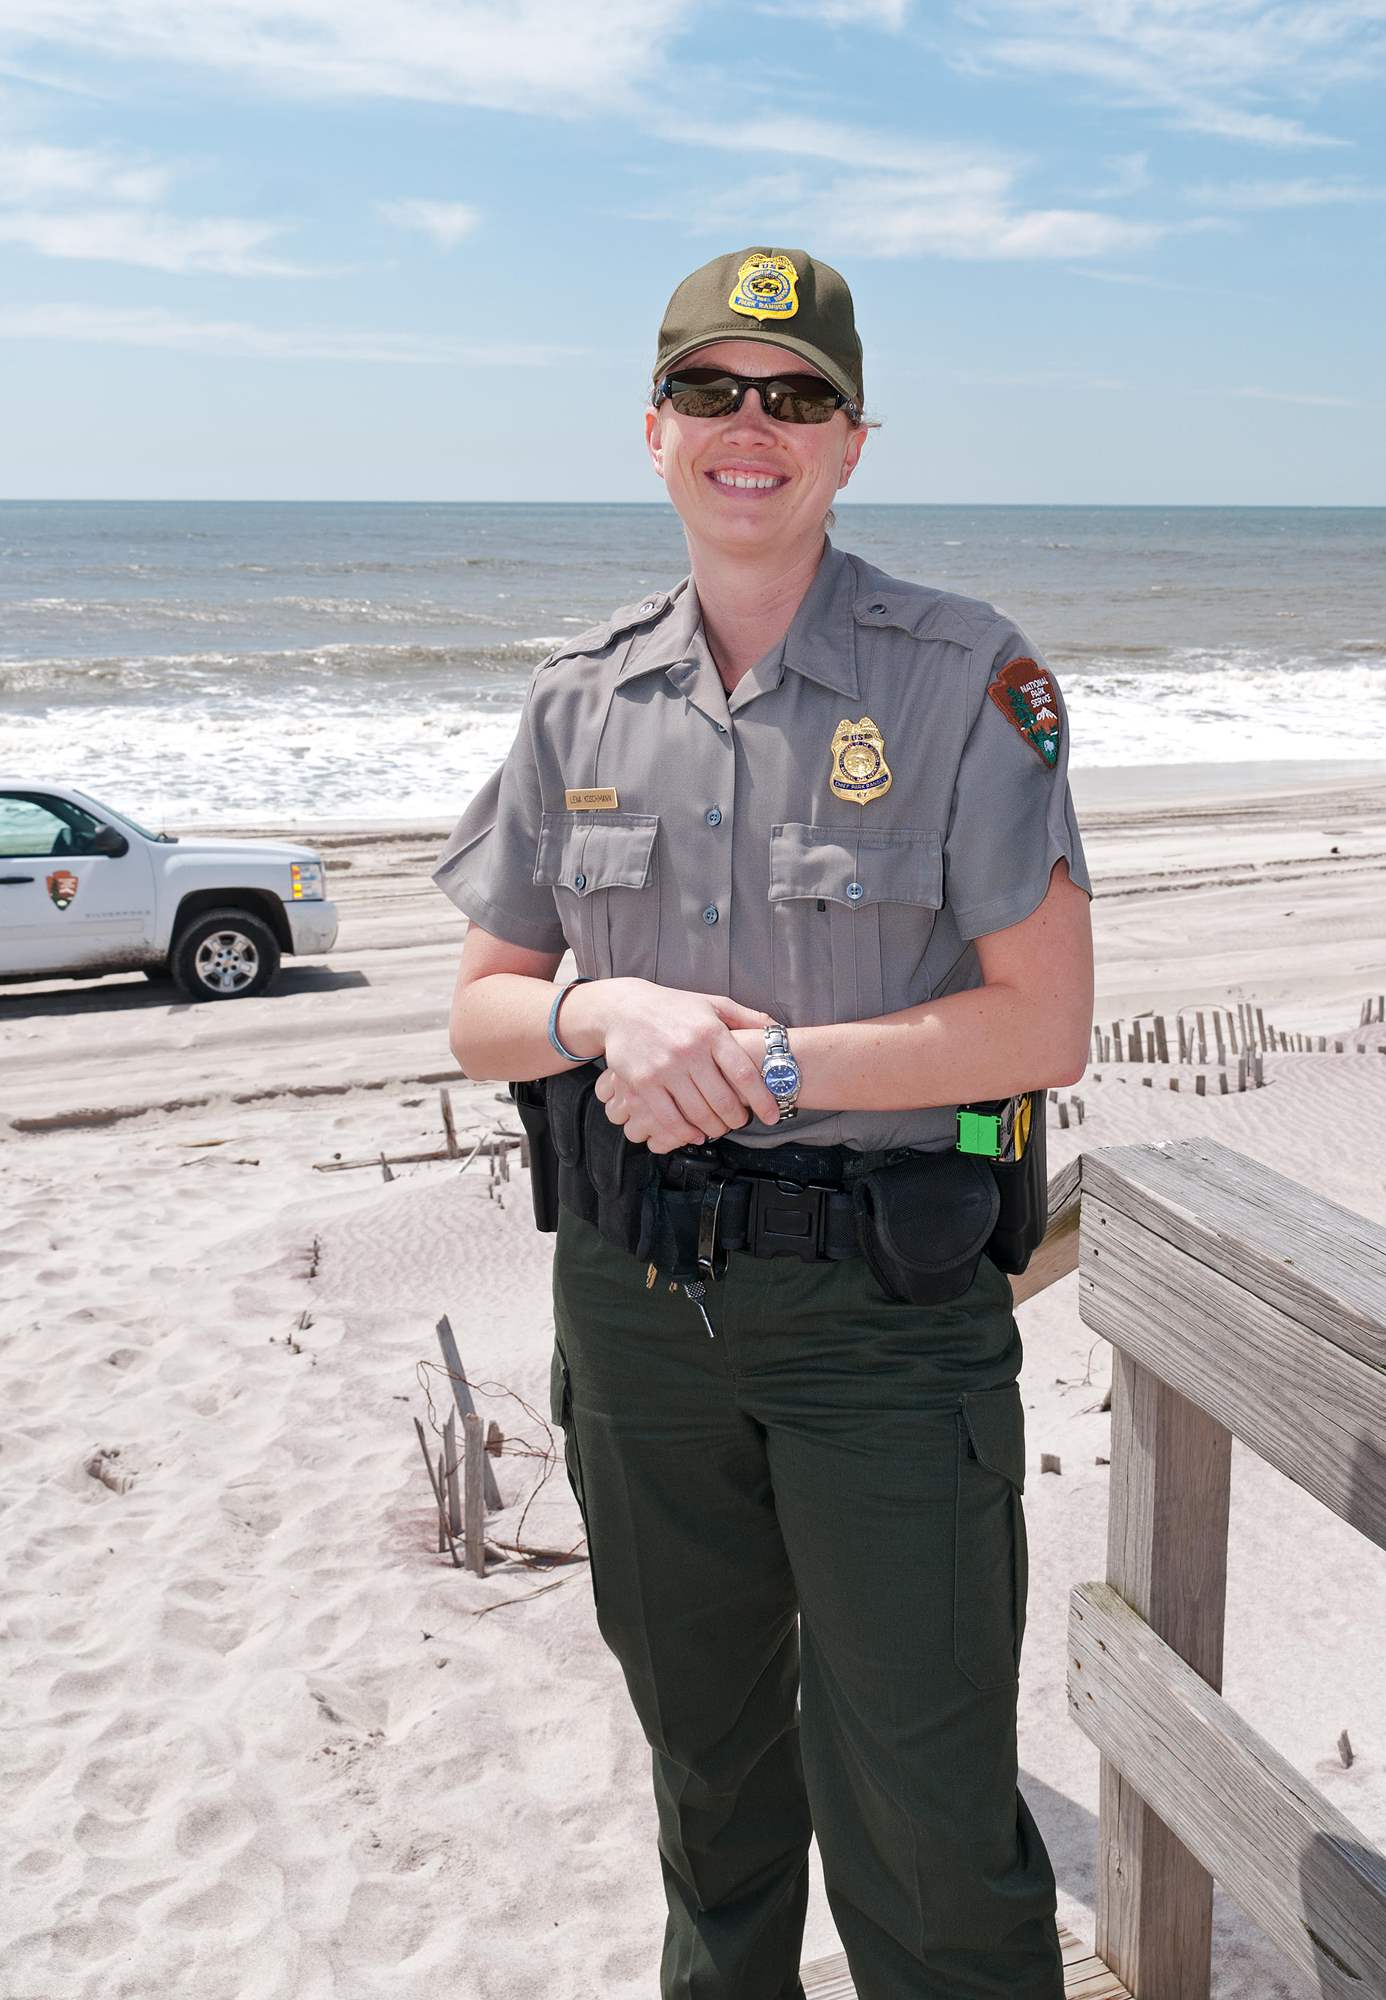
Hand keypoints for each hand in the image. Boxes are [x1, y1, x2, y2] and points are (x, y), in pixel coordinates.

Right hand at [579, 981, 780, 1152]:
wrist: (623, 1008)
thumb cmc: (673, 1007)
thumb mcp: (712, 1004)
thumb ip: (746, 1017)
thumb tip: (778, 1030)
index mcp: (711, 1032)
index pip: (744, 1073)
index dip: (763, 1099)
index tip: (772, 1115)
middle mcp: (689, 1050)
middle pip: (723, 1099)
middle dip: (737, 1118)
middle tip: (740, 1122)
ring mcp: (664, 1068)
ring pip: (697, 1112)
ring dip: (714, 1127)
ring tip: (719, 1127)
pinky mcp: (643, 1082)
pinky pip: (669, 1117)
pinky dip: (685, 1132)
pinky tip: (694, 1133)